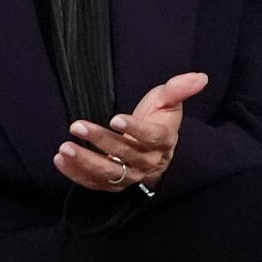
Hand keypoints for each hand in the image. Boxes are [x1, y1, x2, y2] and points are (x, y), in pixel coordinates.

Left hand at [52, 71, 207, 192]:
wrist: (152, 147)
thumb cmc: (158, 119)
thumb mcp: (167, 101)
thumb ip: (179, 89)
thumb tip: (201, 77)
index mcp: (162, 141)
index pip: (151, 138)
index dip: (135, 129)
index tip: (116, 118)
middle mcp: (147, 162)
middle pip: (125, 155)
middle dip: (100, 141)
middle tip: (77, 126)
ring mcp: (130, 176)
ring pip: (109, 173)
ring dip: (85, 161)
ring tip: (64, 148)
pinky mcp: (114, 184)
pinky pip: (95, 184)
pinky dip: (76, 174)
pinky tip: (60, 160)